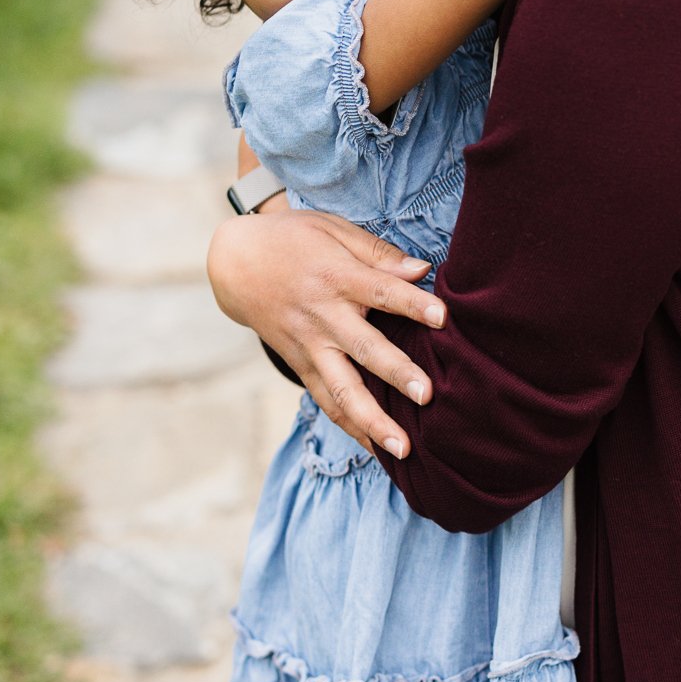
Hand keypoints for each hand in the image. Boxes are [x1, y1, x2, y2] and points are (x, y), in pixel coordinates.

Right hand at [206, 210, 444, 458]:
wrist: (237, 263)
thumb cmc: (295, 240)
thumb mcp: (334, 230)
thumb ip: (378, 253)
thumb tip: (422, 270)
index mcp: (336, 277)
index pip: (380, 291)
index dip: (412, 304)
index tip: (443, 317)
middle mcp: (323, 317)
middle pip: (363, 348)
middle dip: (395, 373)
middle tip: (426, 395)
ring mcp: (309, 347)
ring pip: (340, 390)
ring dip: (372, 421)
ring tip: (403, 448)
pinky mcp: (300, 365)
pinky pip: (326, 401)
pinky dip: (351, 427)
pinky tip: (378, 451)